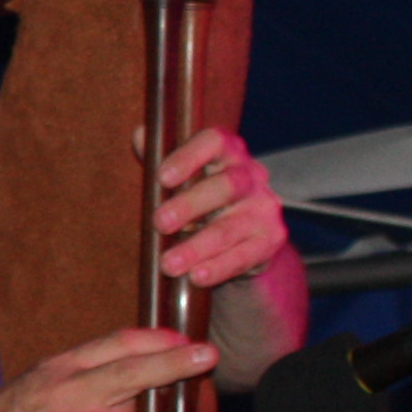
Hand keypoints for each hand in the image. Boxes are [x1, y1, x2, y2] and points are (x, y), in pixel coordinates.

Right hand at [0, 326, 213, 411]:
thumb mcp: (39, 385)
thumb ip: (82, 381)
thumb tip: (135, 381)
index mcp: (62, 367)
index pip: (116, 343)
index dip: (154, 339)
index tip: (185, 339)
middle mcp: (68, 391)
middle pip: (129, 372)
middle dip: (173, 365)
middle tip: (208, 357)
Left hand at [155, 124, 290, 291]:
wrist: (238, 233)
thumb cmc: (198, 195)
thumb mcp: (179, 176)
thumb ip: (159, 156)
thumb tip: (140, 135)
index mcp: (227, 153)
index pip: (214, 142)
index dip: (189, 156)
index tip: (162, 177)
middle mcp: (251, 177)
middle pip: (226, 186)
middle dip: (190, 205)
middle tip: (159, 222)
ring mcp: (264, 209)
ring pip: (232, 226)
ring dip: (198, 246)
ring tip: (169, 264)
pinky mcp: (271, 239)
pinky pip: (246, 255)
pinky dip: (219, 267)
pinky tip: (197, 276)